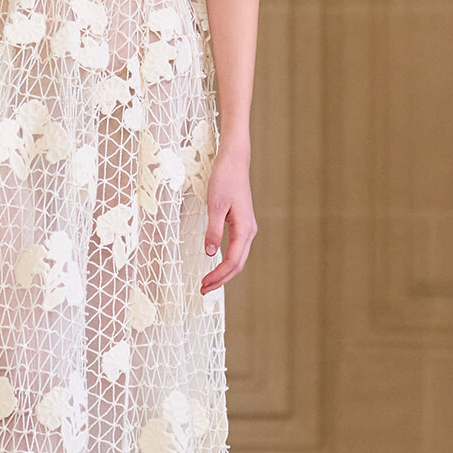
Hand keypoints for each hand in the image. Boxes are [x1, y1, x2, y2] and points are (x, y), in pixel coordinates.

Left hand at [201, 145, 255, 294]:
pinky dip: (226, 262)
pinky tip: (216, 265)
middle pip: (237, 265)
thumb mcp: (215, 205)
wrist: (234, 162)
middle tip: (203, 290)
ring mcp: (247, 229)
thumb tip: (209, 254)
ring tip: (208, 282)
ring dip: (224, 272)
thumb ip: (213, 230)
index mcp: (245, 229)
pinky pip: (236, 250)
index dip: (218, 276)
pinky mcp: (241, 225)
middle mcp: (249, 231)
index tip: (203, 285)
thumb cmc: (225, 180)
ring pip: (238, 259)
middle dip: (221, 279)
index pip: (232, 261)